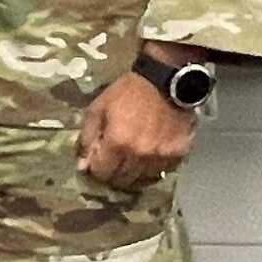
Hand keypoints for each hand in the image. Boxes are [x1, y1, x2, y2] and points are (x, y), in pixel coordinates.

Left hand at [76, 72, 194, 189]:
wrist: (166, 81)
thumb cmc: (128, 93)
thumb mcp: (98, 109)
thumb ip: (87, 138)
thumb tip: (82, 166)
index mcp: (117, 142)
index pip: (102, 173)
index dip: (97, 169)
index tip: (98, 161)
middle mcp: (140, 154)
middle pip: (122, 180)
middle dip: (114, 174)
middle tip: (114, 162)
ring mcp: (161, 155)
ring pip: (143, 180)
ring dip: (134, 173)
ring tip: (132, 159)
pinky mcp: (179, 153)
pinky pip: (163, 171)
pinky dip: (154, 167)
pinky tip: (150, 155)